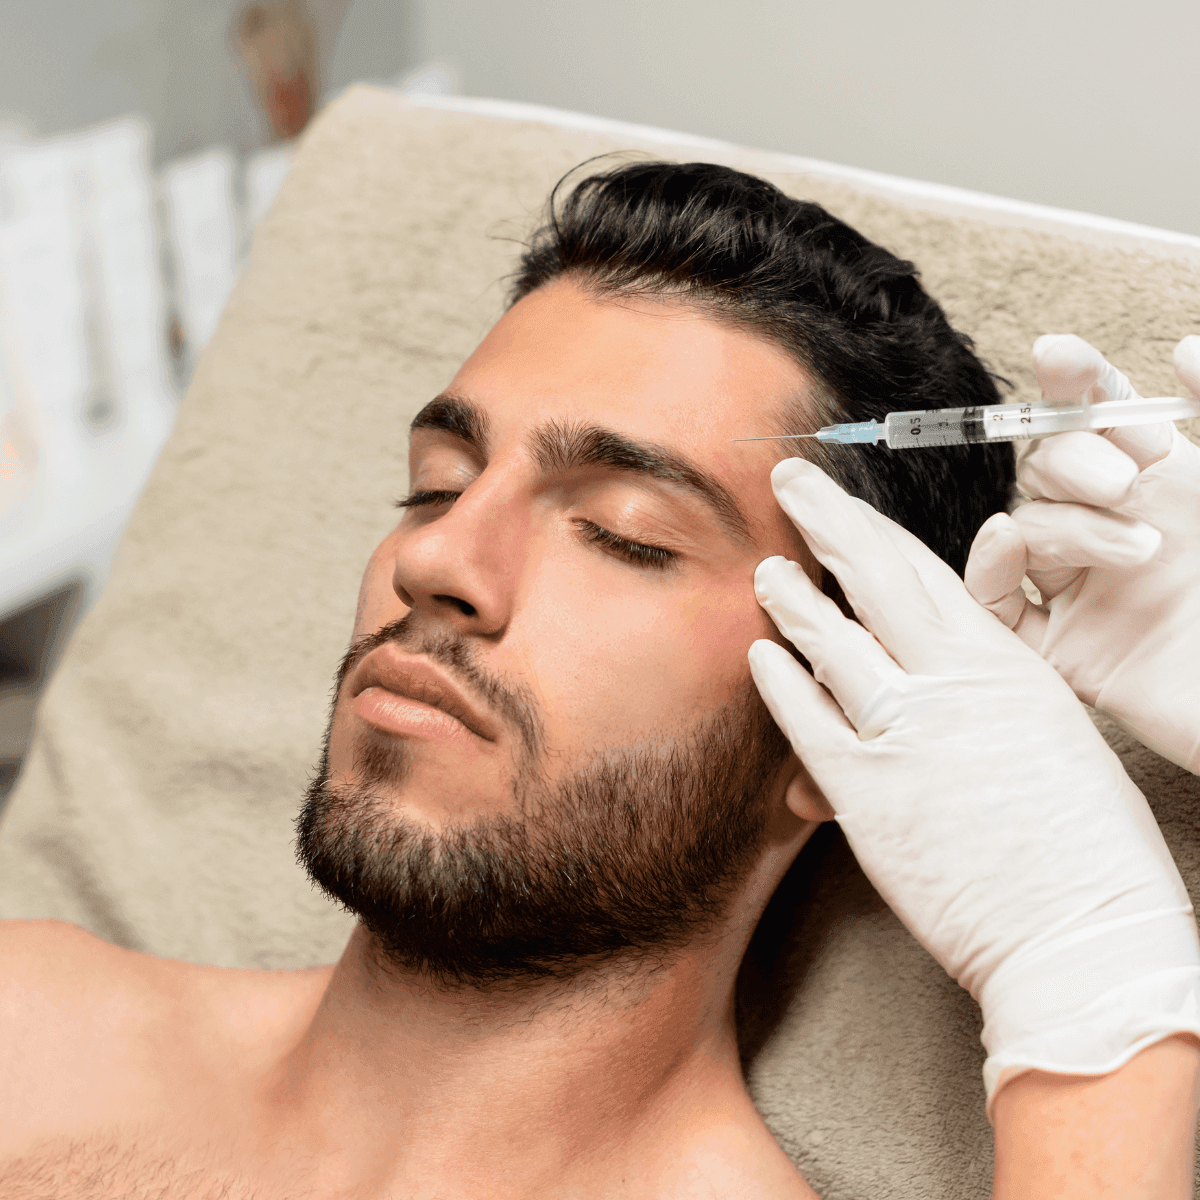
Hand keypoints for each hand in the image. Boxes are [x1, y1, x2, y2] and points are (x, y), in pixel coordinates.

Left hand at [748, 457, 1199, 1119]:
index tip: (844, 503)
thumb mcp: (1048, 734)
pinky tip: (760, 658)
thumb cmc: (1086, 846)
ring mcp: (904, 734)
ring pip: (831, 642)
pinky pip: (808, 721)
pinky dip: (780, 684)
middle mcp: (951, 684)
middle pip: (874, 579)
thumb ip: (986, 688)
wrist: (1085, 936)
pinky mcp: (866, 794)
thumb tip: (935, 664)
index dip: (874, 529)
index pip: (925, 572)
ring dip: (792, 601)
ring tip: (767, 572)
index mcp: (1005, 664)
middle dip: (826, 521)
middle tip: (789, 482)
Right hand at [965, 334, 1199, 772]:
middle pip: (1048, 466)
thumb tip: (1185, 348)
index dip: (1074, 382)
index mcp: (1173, 487)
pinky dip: (987, 567)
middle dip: (1071, 459)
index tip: (1059, 356)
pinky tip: (1011, 547)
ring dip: (1067, 526)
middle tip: (1123, 484)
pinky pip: (994, 600)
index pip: (1102, 419)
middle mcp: (1121, 529)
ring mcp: (1088, 591)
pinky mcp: (1066, 649)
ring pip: (1026, 528)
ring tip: (1141, 552)